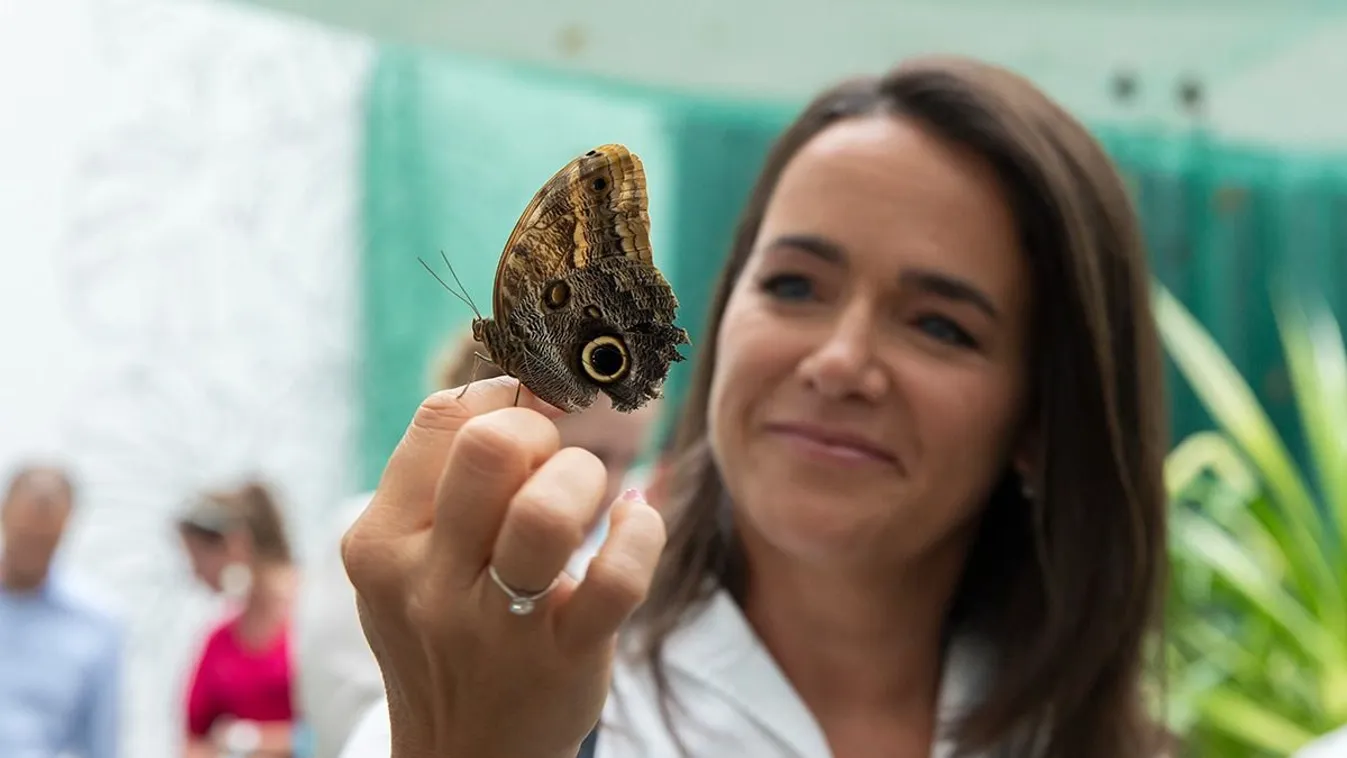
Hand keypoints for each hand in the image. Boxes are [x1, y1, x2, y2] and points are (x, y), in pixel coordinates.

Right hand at [342, 377, 667, 757]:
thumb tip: (535, 380)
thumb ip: (450, 476)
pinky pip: (618, 577)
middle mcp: (427, 582)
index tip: (542, 401)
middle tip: (553, 464)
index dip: (508, 391)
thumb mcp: (416, 559)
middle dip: (543, 433)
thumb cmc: (449, 629)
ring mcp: (494, 626)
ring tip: (590, 503)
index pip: (443, 418)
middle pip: (492, 449)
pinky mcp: (564, 660)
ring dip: (585, 482)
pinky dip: (642, 535)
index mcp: (382, 541)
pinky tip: (635, 526)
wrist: (462, 756)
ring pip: (547, 510)